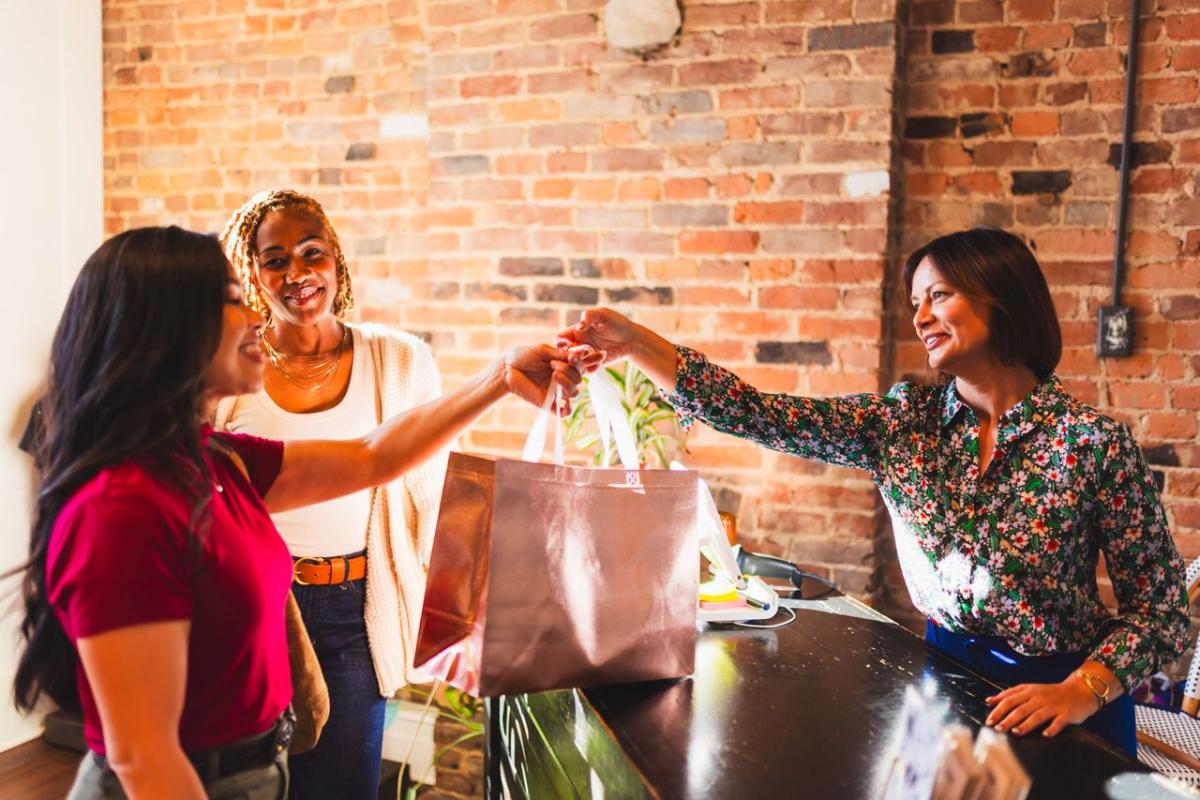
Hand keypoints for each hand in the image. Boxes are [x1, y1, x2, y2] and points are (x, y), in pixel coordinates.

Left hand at [501, 345, 582, 414]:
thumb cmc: (523, 356)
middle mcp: (561, 379)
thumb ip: (560, 354)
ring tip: (554, 375)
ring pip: (574, 393)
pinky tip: (562, 400)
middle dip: (569, 370)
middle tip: (553, 365)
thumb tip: (576, 357)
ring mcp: (555, 392)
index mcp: (562, 366)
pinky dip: (567, 409)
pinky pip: (564, 412)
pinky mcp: (548, 403)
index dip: (579, 363)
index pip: (579, 367)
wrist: (507, 368)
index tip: (571, 358)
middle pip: (578, 380)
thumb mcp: (543, 350)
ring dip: (567, 382)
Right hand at [556, 308, 639, 366]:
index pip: (559, 338)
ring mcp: (586, 356)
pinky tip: (601, 361)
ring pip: (574, 364)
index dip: (560, 342)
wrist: (632, 338)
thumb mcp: (603, 314)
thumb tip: (579, 326)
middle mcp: (578, 344)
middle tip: (582, 351)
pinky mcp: (595, 365)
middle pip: (564, 354)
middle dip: (570, 354)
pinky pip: (587, 371)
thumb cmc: (617, 323)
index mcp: (576, 331)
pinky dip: (592, 368)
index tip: (567, 343)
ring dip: (581, 362)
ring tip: (595, 355)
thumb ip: (589, 315)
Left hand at [985, 677, 1100, 737]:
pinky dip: (1052, 728)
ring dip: (1025, 725)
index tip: (989, 720)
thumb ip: (1010, 694)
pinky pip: (1058, 722)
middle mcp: (1040, 698)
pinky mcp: (1066, 714)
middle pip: (1021, 708)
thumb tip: (989, 700)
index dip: (998, 709)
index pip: (1010, 699)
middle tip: (997, 728)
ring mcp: (1053, 706)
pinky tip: (1045, 735)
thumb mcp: (1029, 689)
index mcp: (1029, 691)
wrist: (1080, 690)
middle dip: (1008, 719)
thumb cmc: (1051, 693)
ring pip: (1037, 715)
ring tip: (1015, 732)